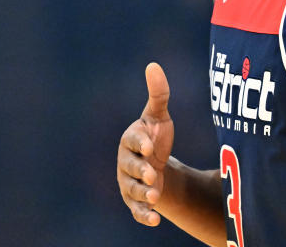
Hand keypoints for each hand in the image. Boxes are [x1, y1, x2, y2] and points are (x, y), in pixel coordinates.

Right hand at [117, 62, 174, 226]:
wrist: (158, 165)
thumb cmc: (156, 138)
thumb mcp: (159, 116)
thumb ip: (158, 93)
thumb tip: (153, 64)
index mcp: (130, 140)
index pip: (132, 141)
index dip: (140, 143)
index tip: (150, 146)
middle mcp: (126, 162)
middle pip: (131, 168)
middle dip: (141, 172)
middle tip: (153, 176)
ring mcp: (129, 183)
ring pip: (132, 190)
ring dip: (143, 195)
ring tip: (155, 196)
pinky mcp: (135, 201)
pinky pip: (136, 211)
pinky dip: (144, 215)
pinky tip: (155, 220)